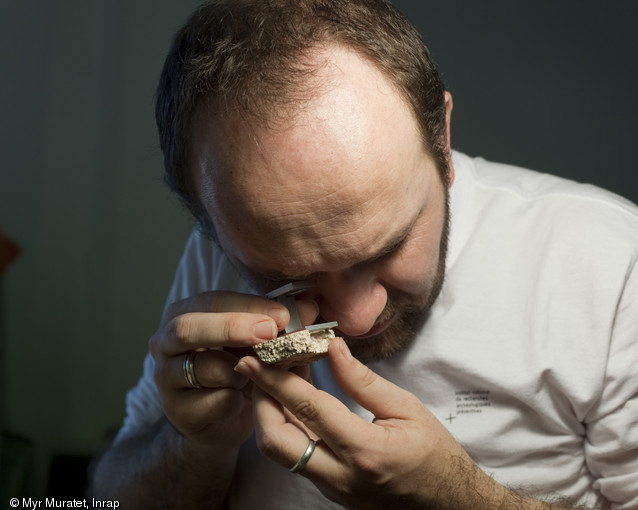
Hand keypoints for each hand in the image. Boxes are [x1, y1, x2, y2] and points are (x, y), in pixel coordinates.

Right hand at [149, 291, 317, 447]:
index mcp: (183, 313)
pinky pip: (214, 401)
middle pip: (188, 328)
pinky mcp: (177, 411)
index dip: (248, 306)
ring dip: (240, 370)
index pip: (212, 301)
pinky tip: (244, 399)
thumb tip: (310, 308)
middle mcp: (165, 342)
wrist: (219, 419)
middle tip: (270, 333)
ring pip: (203, 368)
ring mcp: (166, 378)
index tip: (284, 315)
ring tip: (256, 374)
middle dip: (232, 328)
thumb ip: (277, 322)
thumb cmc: (236, 368)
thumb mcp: (254, 340)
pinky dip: (238, 399)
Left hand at [235, 337, 497, 509]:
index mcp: (366, 450)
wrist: (447, 503)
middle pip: (279, 441)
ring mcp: (333, 488)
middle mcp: (341, 475)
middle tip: (256, 368)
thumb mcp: (406, 408)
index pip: (310, 410)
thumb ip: (363, 380)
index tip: (255, 359)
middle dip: (260, 401)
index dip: (277, 381)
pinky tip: (291, 403)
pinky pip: (295, 458)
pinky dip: (286, 427)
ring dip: (269, 414)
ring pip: (282, 453)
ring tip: (273, 379)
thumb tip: (332, 348)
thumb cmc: (433, 453)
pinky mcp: (330, 490)